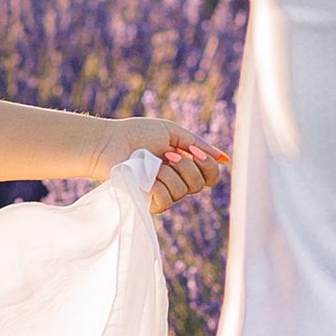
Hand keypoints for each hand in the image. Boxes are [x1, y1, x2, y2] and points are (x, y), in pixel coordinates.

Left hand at [95, 119, 227, 214]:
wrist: (110, 142)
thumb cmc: (137, 134)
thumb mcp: (172, 133)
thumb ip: (199, 145)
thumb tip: (225, 159)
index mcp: (185, 167)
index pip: (211, 177)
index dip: (207, 165)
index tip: (190, 149)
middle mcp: (177, 183)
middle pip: (200, 185)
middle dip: (185, 166)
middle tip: (166, 154)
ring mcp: (163, 194)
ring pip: (182, 192)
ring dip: (166, 172)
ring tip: (149, 164)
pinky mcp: (148, 203)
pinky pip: (164, 200)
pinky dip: (155, 185)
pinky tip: (144, 177)